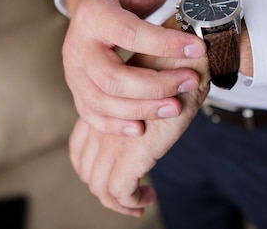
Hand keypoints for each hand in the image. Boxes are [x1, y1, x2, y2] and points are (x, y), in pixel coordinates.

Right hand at [63, 0, 225, 135]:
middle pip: (111, 76)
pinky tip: (142, 127)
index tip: (198, 47)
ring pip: (101, 100)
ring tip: (175, 107)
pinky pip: (90, 113)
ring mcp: (74, 69)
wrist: (92, 2)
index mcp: (95, 11)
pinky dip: (114, 124)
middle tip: (191, 81)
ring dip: (141, 109)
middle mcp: (78, 43)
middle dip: (155, 85)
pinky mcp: (77, 88)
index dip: (164, 43)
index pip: (128, 32)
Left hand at [69, 50, 210, 215]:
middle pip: (86, 167)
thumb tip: (150, 117)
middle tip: (128, 194)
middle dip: (102, 186)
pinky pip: (120, 191)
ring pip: (100, 185)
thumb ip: (138, 103)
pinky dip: (132, 201)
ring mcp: (112, 142)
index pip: (81, 144)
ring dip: (118, 201)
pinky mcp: (129, 155)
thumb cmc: (173, 67)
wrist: (185, 63)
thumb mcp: (148, 84)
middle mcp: (101, 126)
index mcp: (101, 108)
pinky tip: (149, 198)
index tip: (116, 172)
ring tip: (140, 203)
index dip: (92, 163)